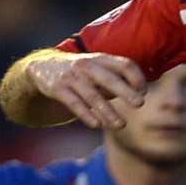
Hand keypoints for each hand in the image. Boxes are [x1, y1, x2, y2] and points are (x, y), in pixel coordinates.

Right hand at [26, 53, 147, 128]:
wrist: (41, 67)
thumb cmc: (80, 73)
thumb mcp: (97, 71)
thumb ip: (116, 80)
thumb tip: (141, 94)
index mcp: (101, 59)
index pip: (124, 64)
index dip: (137, 77)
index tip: (143, 92)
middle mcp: (87, 65)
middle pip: (109, 78)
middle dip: (125, 91)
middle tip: (140, 104)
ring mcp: (71, 76)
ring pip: (92, 95)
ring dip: (108, 112)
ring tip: (121, 125)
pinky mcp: (57, 88)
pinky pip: (74, 103)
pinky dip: (86, 114)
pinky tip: (97, 125)